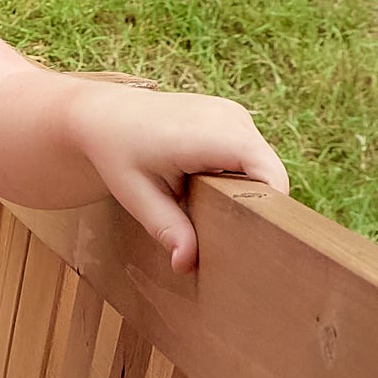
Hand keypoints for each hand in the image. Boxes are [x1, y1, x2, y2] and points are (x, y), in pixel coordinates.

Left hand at [65, 81, 288, 274]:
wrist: (106, 114)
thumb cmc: (118, 152)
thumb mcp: (136, 194)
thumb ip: (166, 228)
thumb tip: (185, 264)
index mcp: (209, 134)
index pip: (267, 173)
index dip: (271, 206)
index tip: (255, 239)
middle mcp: (230, 117)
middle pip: (269, 173)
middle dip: (255, 205)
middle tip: (228, 236)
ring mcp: (234, 113)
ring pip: (263, 164)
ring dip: (245, 190)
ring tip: (211, 209)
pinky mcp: (233, 116)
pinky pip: (251, 154)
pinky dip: (238, 175)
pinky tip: (208, 188)